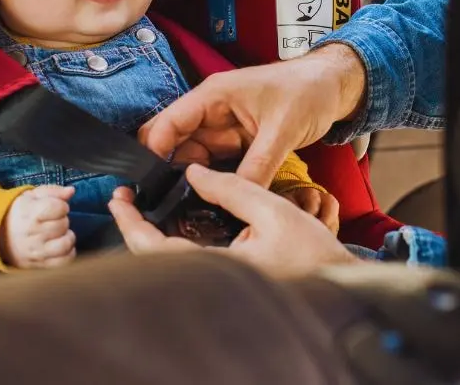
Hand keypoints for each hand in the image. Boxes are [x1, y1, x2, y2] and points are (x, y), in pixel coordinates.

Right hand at [0, 185, 76, 268]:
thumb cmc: (20, 213)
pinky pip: (64, 261)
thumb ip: (53, 191)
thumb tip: (71, 191)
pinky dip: (68, 253)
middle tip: (55, 221)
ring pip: (65, 245)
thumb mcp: (32, 196)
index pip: (57, 208)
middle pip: (63, 225)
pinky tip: (61, 245)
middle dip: (63, 220)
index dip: (62, 206)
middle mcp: (31, 234)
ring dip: (67, 237)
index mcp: (29, 213)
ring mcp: (36, 252)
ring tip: (60, 234)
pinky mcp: (40, 264)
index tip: (57, 207)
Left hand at [108, 166, 359, 278]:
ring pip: (169, 264)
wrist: (340, 285)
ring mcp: (218, 287)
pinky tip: (173, 224)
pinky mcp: (227, 284)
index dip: (131, 223)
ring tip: (143, 207)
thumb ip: (231, 188)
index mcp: (219, 268)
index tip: (119, 198)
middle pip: (154, 260)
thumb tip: (194, 173)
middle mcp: (212, 283)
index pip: (156, 249)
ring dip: (151, 236)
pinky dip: (172, 244)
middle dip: (134, 228)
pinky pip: (187, 266)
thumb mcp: (274, 209)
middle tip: (125, 199)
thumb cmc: (313, 253)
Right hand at [139, 44, 366, 185]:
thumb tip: (238, 197)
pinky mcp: (237, 142)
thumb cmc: (307, 92)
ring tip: (187, 208)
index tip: (149, 185)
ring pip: (193, 158)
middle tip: (165, 204)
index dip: (154, 152)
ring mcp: (223, 128)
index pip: (169, 123)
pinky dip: (212, 180)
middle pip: (174, 143)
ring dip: (190, 180)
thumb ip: (259, 165)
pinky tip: (211, 201)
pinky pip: (216, 164)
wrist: (333, 86)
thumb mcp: (283, 130)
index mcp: (214, 96)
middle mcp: (212, 111)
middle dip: (167, 171)